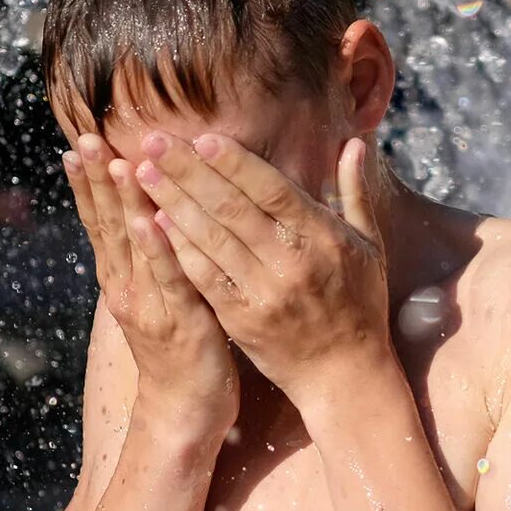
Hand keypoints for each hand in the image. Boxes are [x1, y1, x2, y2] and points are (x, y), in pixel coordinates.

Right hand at [63, 134, 238, 441]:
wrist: (185, 410)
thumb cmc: (181, 349)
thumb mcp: (160, 295)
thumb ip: (152, 257)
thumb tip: (149, 215)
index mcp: (121, 278)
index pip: (100, 222)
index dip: (89, 184)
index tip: (79, 143)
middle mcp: (126, 287)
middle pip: (107, 226)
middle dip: (97, 180)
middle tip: (85, 137)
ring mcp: (149, 304)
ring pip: (133, 247)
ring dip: (124, 204)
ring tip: (118, 163)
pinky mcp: (179, 320)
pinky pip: (169, 280)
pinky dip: (158, 249)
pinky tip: (153, 221)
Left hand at [136, 132, 391, 409]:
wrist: (344, 373)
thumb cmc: (358, 303)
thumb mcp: (369, 245)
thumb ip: (353, 192)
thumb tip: (353, 142)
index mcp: (323, 237)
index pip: (272, 189)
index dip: (234, 162)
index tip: (201, 137)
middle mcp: (292, 262)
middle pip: (232, 207)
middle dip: (188, 170)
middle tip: (153, 141)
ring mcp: (264, 292)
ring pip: (210, 238)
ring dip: (172, 202)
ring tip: (142, 173)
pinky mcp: (241, 318)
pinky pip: (203, 276)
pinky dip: (177, 248)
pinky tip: (152, 223)